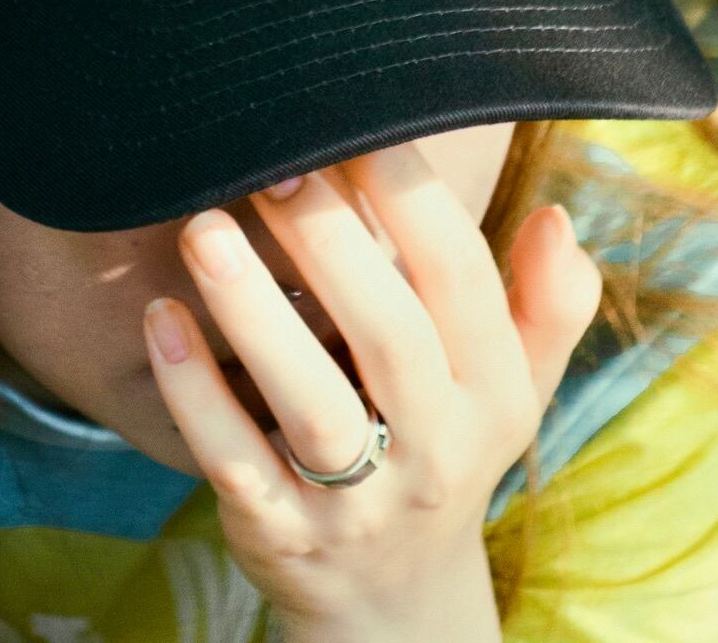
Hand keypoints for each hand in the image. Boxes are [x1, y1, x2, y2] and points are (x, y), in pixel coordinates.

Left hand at [142, 141, 603, 634]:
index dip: (412, 198)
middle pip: (388, 336)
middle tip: (271, 162)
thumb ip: (546, 301)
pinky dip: (195, 393)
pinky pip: (234, 463)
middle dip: (329, 241)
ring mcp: (356, 503)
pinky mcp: (280, 535)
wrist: (396, 604)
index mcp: (491, 392)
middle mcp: (435, 449)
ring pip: (309, 403)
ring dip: (253, 310)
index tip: (356, 123)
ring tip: (204, 228)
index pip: (461, 280)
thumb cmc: (446, 444)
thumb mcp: (513, 385)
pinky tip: (161, 318)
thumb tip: (556, 217)